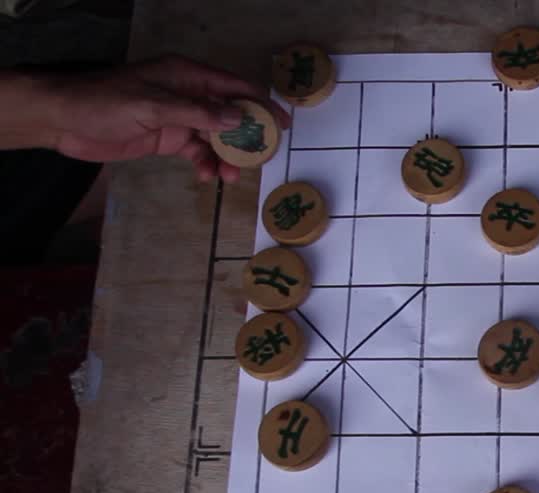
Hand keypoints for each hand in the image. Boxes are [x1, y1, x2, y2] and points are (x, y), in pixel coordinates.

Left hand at [44, 55, 289, 182]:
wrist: (64, 120)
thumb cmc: (105, 103)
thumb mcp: (153, 106)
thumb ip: (197, 113)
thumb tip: (238, 118)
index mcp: (186, 76)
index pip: (233, 87)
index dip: (259, 103)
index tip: (280, 125)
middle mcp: (187, 94)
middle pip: (229, 114)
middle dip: (246, 137)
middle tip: (261, 159)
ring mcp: (178, 117)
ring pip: (215, 137)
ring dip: (226, 156)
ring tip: (231, 176)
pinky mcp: (168, 138)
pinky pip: (197, 152)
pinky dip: (205, 164)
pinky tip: (207, 176)